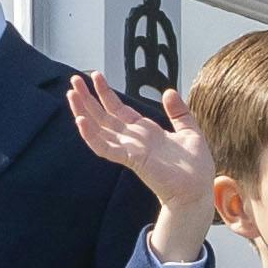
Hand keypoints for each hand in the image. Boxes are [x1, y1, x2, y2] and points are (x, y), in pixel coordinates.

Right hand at [64, 76, 224, 261]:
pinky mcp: (131, 160)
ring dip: (84, 112)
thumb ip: (178, 112)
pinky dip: (92, 135)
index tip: (95, 76)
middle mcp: (133, 139)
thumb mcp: (189, 131)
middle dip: (88, 98)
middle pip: (104, 116)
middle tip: (74, 80)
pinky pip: (106, 147)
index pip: (119, 109)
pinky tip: (81, 121)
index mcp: (145, 131)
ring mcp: (130, 149)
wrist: (197, 191)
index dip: (106, 93)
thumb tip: (168, 91)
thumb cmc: (194, 167)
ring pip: (99, 128)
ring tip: (71, 94)